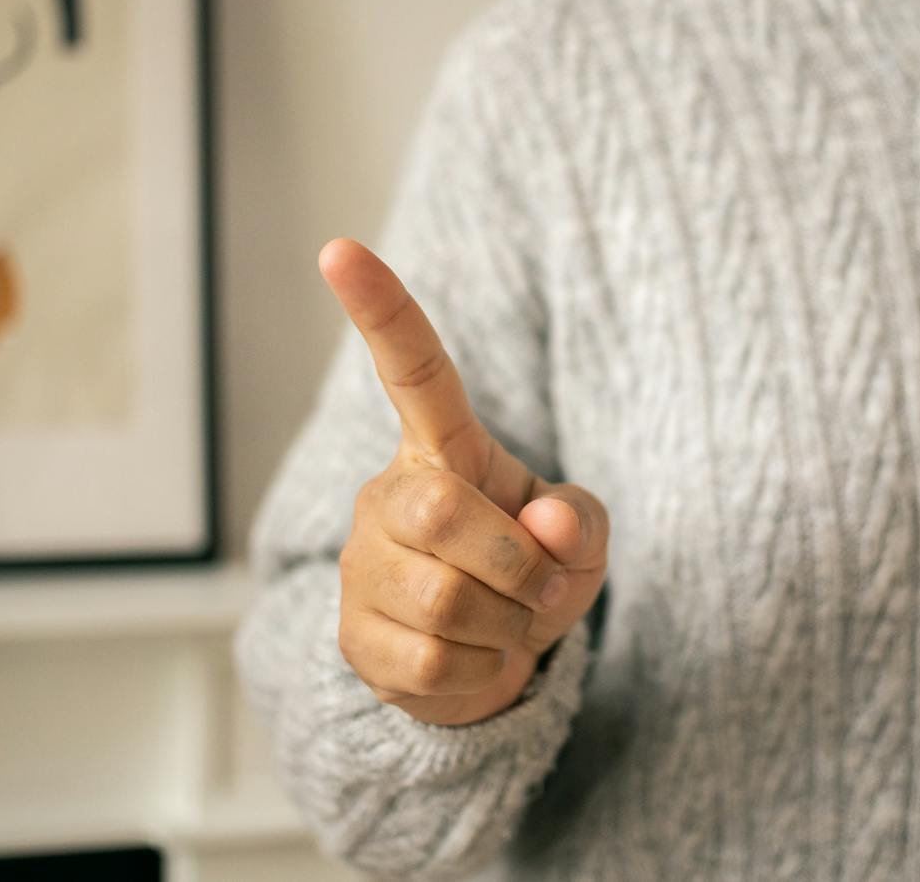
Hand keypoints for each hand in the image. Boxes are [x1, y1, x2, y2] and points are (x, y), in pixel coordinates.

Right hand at [319, 238, 608, 725]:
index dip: (381, 310)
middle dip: (516, 561)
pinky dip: (484, 670)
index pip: (413, 369)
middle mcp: (389, 495)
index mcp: (444, 450)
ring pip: (442, 598)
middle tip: (543, 587)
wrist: (494, 661)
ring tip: (508, 621)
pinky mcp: (353, 637)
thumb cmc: (534, 573)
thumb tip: (544, 523)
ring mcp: (363, 566)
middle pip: (442, 511)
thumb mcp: (580, 541)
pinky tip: (478, 657)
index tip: (339, 249)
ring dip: (507, 622)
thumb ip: (580, 520)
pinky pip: (431, 661)